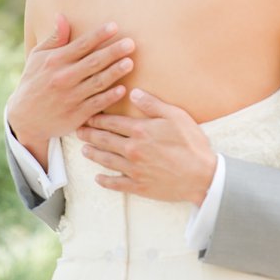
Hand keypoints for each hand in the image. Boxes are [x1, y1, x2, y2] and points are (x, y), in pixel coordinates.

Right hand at [7, 15, 134, 158]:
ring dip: (115, 72)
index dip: (98, 35)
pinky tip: (123, 89)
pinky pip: (96, 104)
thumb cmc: (34, 82)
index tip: (114, 26)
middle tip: (130, 43)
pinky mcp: (76, 114)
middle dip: (113, 52)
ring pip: (97, 82)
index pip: (81, 45)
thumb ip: (54, 39)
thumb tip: (62, 16)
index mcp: (55, 61)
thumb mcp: (38, 58)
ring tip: (130, 63)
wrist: (25, 118)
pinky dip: (110, 97)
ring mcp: (71, 97)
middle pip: (93, 62)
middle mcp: (63, 77)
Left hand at [75, 89, 216, 205]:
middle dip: (90, 134)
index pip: (112, 122)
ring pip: (106, 161)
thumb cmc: (192, 143)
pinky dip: (105, 181)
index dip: (98, 118)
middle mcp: (132, 150)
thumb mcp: (176, 116)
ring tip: (84, 150)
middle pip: (104, 140)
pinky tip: (98, 178)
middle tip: (78, 131)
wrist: (202, 176)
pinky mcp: (139, 186)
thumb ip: (152, 104)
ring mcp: (134, 170)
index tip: (87, 116)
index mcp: (140, 131)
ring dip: (93, 154)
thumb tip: (133, 93)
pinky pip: (116, 184)